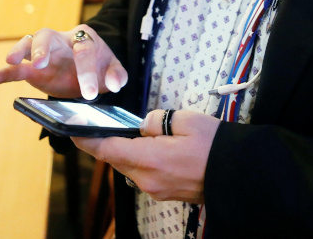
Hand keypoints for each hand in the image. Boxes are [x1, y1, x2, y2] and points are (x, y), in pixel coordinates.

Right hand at [0, 26, 127, 99]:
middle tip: (41, 63)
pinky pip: (17, 69)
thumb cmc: (100, 66)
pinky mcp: (33, 69)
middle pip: (48, 35)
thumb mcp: (112, 70)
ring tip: (12, 61)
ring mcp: (45, 53)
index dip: (87, 71)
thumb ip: (117, 76)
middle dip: (43, 48)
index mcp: (84, 37)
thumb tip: (115, 85)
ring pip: (29, 43)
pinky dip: (5, 72)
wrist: (88, 70)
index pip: (84, 49)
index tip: (90, 94)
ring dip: (21, 52)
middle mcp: (61, 40)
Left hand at [72, 109, 220, 203]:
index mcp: (150, 159)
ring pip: (128, 168)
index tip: (72, 130)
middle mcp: (148, 179)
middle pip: (115, 160)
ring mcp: (156, 189)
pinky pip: (142, 175)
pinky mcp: (165, 193)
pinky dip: (138, 161)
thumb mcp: (187, 120)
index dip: (87, 139)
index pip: (107, 149)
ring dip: (124, 152)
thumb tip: (143, 125)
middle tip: (99, 126)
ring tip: (126, 134)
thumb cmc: (217, 146)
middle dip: (106, 143)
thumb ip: (157, 120)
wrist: (240, 175)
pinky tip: (147, 148)